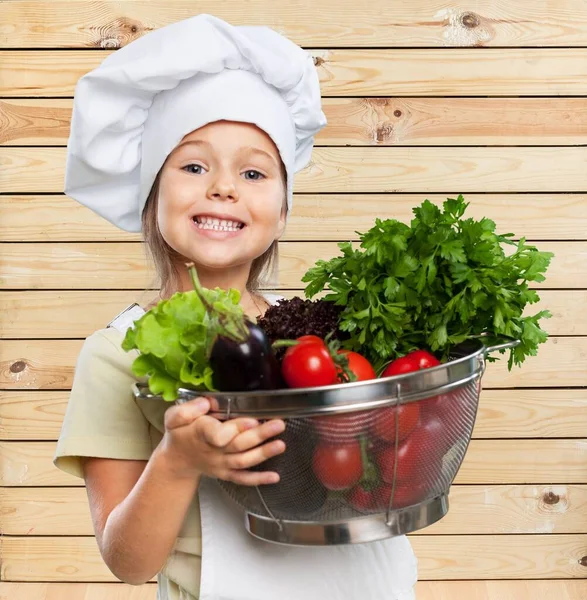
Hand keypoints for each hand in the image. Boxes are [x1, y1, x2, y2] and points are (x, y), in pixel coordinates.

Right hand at [161, 397, 285, 485]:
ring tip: (281, 445)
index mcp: (201, 434)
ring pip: (244, 461)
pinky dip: (259, 479)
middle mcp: (214, 451)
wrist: (177, 461)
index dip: (236, 428)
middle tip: (278, 425)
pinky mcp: (227, 473)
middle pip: (239, 445)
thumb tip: (206, 403)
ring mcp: (222, 464)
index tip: (252, 420)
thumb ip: (187, 410)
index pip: (218, 434)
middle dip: (260, 436)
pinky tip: (275, 477)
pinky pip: (243, 479)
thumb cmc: (179, 434)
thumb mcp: (174, 417)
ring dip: (264, 453)